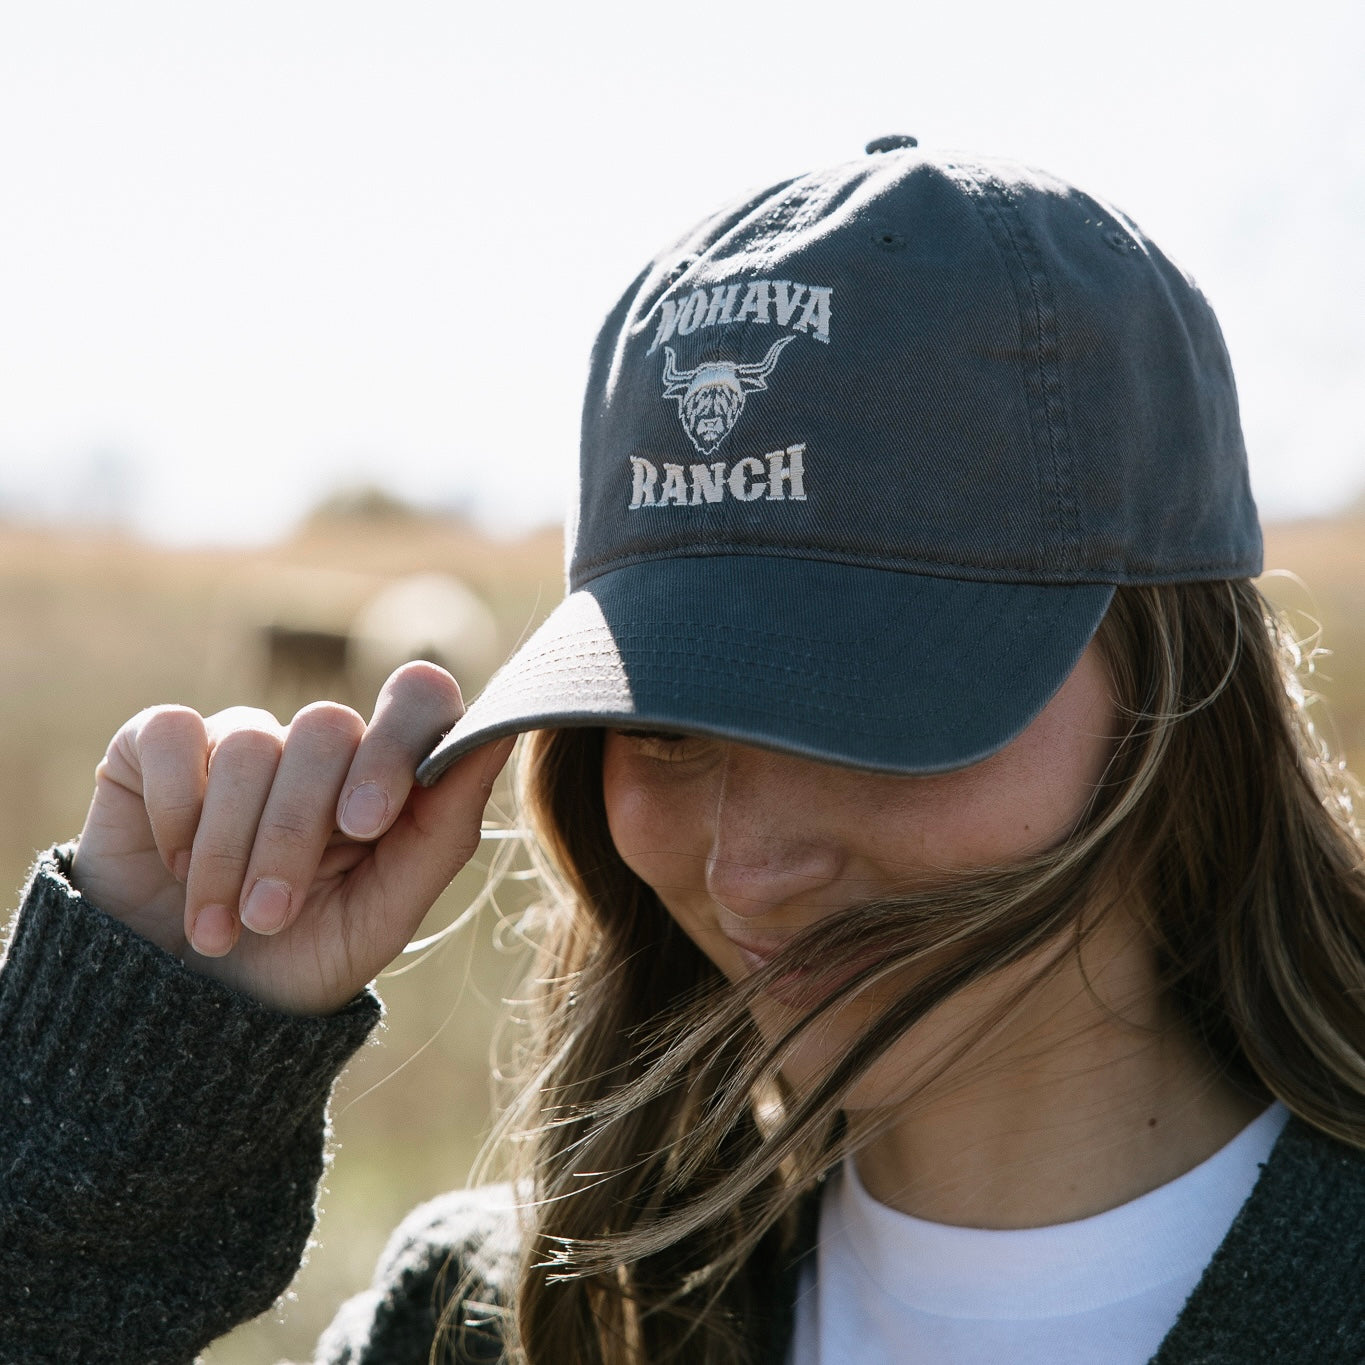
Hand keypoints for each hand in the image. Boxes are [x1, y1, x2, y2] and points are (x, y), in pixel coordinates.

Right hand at [69, 663, 513, 1014]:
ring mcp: (240, 737)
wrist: (194, 1007)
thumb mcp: (386, 911)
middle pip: (327, 727)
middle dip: (296, 834)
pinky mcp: (161, 744)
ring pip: (251, 745)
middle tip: (272, 917)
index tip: (367, 824)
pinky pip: (173, 735)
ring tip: (220, 928)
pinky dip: (175, 810)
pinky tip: (176, 864)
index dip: (397, 745)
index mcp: (386, 772)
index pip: (420, 695)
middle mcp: (319, 745)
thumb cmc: (306, 954)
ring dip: (230, 850)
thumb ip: (446, 826)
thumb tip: (502, 734)